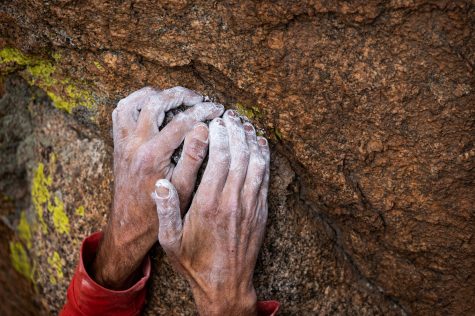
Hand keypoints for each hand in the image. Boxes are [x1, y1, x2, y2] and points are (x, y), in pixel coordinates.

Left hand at [93, 87, 223, 288]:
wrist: (129, 224)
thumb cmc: (159, 210)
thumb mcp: (184, 188)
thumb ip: (194, 157)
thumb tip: (205, 129)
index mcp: (152, 156)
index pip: (181, 121)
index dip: (203, 111)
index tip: (217, 108)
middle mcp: (134, 144)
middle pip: (155, 102)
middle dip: (180, 95)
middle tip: (199, 98)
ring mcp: (122, 142)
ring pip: (133, 102)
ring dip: (155, 94)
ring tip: (176, 97)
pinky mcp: (118, 144)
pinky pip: (121, 112)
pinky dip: (137, 102)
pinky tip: (154, 106)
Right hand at [153, 110, 269, 315]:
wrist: (226, 285)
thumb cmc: (195, 263)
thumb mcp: (170, 241)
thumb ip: (166, 211)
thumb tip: (160, 183)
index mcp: (208, 204)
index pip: (219, 159)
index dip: (219, 136)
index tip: (215, 122)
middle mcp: (232, 201)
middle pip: (239, 155)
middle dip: (235, 131)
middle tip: (230, 115)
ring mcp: (250, 206)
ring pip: (255, 163)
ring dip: (251, 140)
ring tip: (245, 124)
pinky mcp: (261, 212)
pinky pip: (265, 178)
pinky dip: (265, 158)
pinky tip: (261, 145)